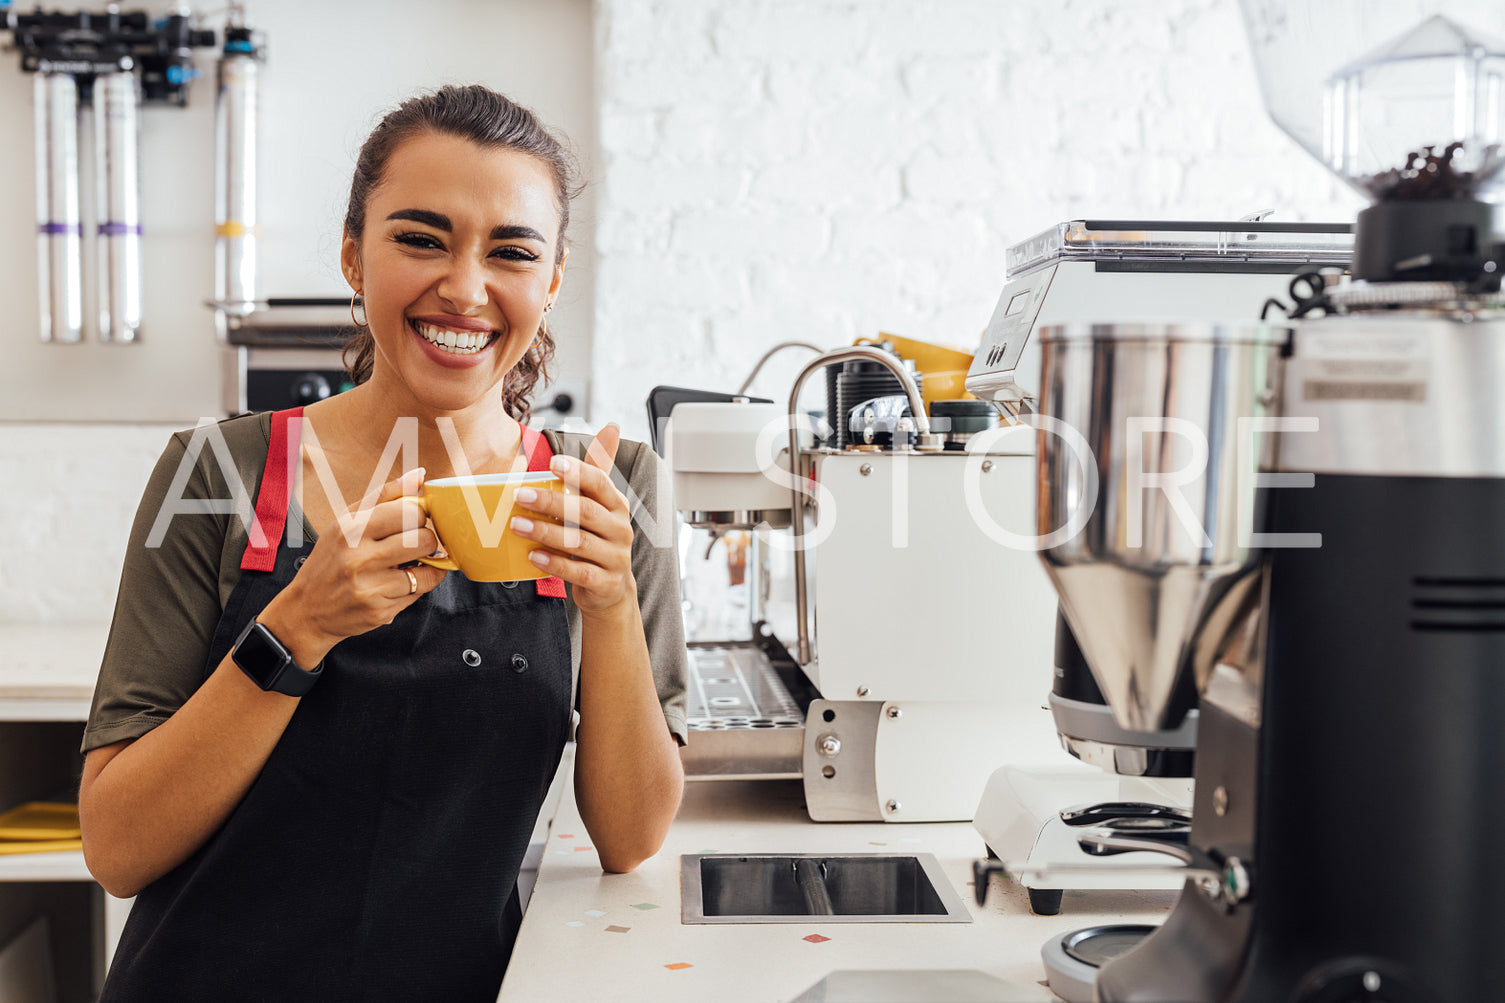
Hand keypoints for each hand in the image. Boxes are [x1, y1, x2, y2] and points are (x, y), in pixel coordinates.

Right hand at [259, 468, 447, 665]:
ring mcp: (370, 587)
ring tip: (412, 561)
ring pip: (427, 567)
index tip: (412, 521)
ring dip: (426, 564)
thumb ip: (385, 496)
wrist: (307, 610)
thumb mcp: (347, 521)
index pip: (410, 512)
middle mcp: (359, 558)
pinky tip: (404, 580)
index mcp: (351, 529)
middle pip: (424, 539)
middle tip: (415, 542)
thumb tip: (421, 475)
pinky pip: (419, 591)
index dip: (419, 515)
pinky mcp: (379, 610)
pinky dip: (419, 584)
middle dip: (427, 539)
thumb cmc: (331, 559)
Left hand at [511, 424, 636, 616]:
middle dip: (551, 502)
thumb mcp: (601, 504)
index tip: (552, 462)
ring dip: (546, 532)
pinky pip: (579, 571)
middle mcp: (620, 529)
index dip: (578, 472)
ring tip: (517, 525)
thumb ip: (599, 468)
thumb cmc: (599, 537)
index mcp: (617, 505)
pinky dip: (555, 564)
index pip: (600, 483)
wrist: (611, 587)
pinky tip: (533, 556)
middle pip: (585, 512)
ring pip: (580, 542)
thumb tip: (612, 428)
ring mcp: (615, 557)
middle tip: (520, 495)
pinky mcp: (605, 582)